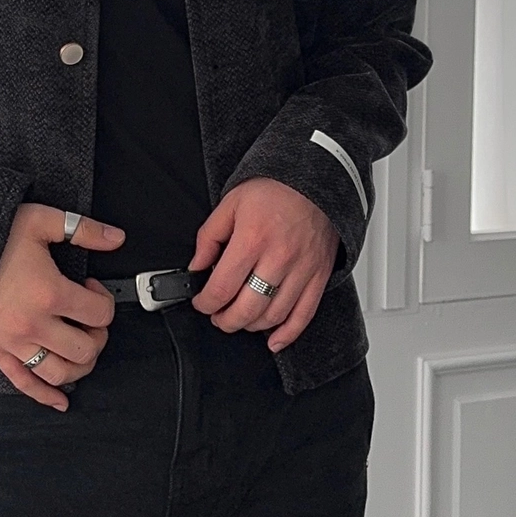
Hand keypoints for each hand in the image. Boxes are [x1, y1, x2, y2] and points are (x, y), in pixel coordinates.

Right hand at [0, 204, 123, 410]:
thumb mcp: (40, 220)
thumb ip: (83, 229)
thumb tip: (116, 238)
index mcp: (48, 293)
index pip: (100, 314)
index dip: (104, 300)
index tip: (91, 289)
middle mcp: (32, 324)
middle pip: (86, 349)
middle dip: (97, 335)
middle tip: (89, 320)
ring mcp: (12, 342)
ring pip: (60, 373)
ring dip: (80, 366)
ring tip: (80, 347)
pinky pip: (24, 383)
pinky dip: (45, 396)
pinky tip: (61, 401)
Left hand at [187, 177, 339, 351]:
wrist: (316, 176)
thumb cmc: (275, 188)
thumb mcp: (230, 204)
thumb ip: (209, 237)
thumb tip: (196, 266)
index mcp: (252, 240)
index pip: (221, 289)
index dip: (205, 303)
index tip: (202, 302)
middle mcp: (278, 258)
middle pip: (247, 309)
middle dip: (225, 321)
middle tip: (218, 317)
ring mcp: (302, 270)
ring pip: (273, 316)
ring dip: (251, 326)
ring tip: (241, 319)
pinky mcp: (319, 276)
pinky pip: (304, 315)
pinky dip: (287, 334)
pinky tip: (272, 340)